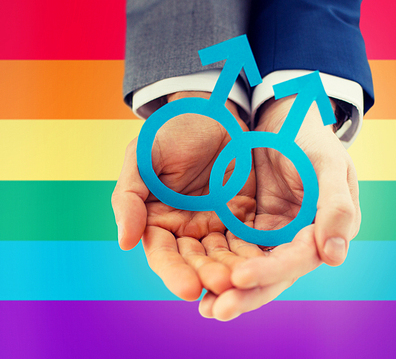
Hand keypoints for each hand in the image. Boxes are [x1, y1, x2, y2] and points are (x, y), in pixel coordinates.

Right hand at [111, 91, 260, 300]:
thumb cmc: (169, 134)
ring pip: (223, 255)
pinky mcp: (241, 216)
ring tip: (242, 282)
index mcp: (158, 221)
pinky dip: (253, 253)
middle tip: (222, 286)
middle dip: (207, 276)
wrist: (208, 113)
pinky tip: (262, 265)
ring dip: (232, 270)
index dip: (174, 272)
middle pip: (195, 261)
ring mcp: (215, 224)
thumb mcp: (141, 159)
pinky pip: (247, 239)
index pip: (163, 254)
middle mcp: (186, 230)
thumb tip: (126, 242)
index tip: (189, 289)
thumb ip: (129, 198)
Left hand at [199, 97, 360, 319]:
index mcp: (325, 228)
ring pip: (252, 267)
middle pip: (274, 273)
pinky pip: (234, 249)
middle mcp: (300, 239)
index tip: (240, 277)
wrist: (285, 120)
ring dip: (229, 287)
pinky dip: (219, 265)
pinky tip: (198, 279)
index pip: (299, 258)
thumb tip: (334, 257)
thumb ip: (336, 206)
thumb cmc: (311, 138)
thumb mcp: (328, 164)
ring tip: (203, 307)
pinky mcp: (252, 226)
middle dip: (247, 293)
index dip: (272, 270)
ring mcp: (275, 234)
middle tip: (217, 310)